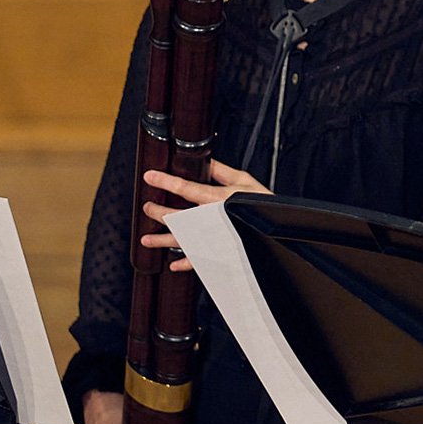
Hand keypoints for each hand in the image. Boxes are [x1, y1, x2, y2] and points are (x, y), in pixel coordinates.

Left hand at [139, 160, 272, 270]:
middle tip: (147, 207)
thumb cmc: (262, 202)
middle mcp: (209, 219)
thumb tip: (205, 159)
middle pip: (176, 216)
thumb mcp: (244, 180)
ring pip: (180, 239)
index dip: (166, 181)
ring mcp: (211, 237)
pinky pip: (198, 260)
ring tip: (146, 239)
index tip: (150, 176)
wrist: (276, 228)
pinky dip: (185, 263)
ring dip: (162, 240)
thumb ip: (221, 171)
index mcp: (216, 198)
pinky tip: (173, 264)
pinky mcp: (218, 251)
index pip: (185, 188)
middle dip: (158, 212)